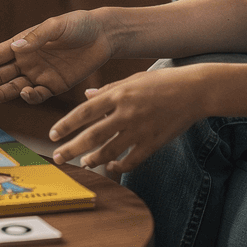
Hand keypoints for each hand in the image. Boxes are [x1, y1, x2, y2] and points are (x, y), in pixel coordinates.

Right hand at [0, 9, 116, 105]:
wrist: (103, 36)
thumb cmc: (78, 25)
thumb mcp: (56, 26)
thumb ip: (37, 37)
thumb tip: (16, 47)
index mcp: (23, 43)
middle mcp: (27, 60)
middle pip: (0, 74)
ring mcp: (39, 74)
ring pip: (14, 86)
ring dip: (1, 92)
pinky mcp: (54, 86)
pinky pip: (38, 94)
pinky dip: (30, 96)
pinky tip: (25, 92)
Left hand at [48, 67, 206, 173]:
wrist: (193, 90)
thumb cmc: (162, 82)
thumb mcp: (132, 79)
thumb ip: (107, 90)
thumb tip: (86, 96)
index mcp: (118, 94)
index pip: (84, 112)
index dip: (66, 125)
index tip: (52, 135)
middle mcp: (126, 112)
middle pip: (92, 135)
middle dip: (72, 148)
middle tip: (58, 157)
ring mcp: (140, 130)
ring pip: (109, 151)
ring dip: (93, 160)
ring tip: (84, 163)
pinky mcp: (153, 143)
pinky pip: (131, 160)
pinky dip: (119, 166)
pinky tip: (111, 167)